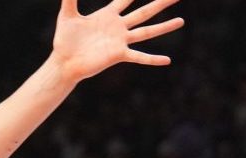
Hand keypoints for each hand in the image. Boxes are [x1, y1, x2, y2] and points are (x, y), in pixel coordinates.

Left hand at [50, 0, 183, 82]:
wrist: (64, 63)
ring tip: (181, 21)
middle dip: (160, 3)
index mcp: (108, 15)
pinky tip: (167, 61)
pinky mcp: (118, 55)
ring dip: (164, 27)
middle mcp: (118, 27)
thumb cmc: (64, 40)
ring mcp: (120, 41)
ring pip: (147, 31)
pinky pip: (139, 56)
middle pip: (144, 11)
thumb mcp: (67, 15)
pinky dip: (152, 59)